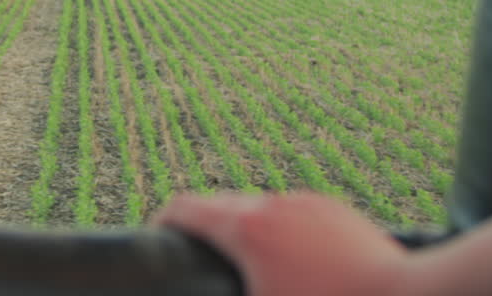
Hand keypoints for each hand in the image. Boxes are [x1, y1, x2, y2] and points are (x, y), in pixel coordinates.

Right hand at [155, 191, 410, 295]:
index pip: (184, 208)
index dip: (160, 222)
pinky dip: (280, 236)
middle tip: (194, 259)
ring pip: (260, 210)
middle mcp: (274, 205)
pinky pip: (295, 217)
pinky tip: (291, 268)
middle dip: (201, 230)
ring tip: (245, 266)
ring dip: (244, 233)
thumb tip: (202, 293)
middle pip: (220, 205)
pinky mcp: (339, 215)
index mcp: (247, 228)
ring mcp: (309, 205)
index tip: (153, 239)